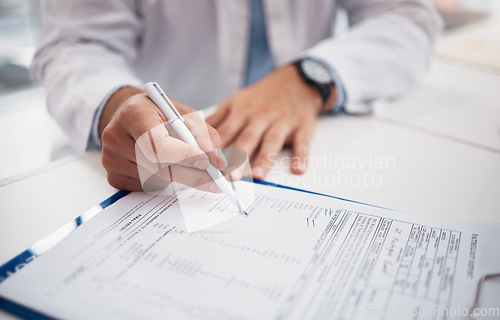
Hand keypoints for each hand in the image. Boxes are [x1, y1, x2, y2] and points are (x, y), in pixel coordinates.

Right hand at [99, 87, 225, 191]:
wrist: (131, 117)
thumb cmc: (161, 114)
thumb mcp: (186, 116)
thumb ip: (205, 136)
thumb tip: (218, 163)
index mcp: (133, 114)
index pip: (158, 144)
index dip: (184, 156)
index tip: (206, 163)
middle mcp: (115, 136)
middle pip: (157, 167)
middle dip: (189, 173)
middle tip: (213, 179)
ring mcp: (110, 158)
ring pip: (154, 180)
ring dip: (176, 176)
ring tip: (181, 161)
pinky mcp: (113, 176)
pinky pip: (145, 188)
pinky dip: (162, 181)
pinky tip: (163, 166)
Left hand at [207, 64, 335, 179]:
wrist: (296, 81)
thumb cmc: (262, 97)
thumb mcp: (236, 101)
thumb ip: (217, 120)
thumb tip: (193, 134)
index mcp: (242, 112)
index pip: (225, 132)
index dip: (216, 148)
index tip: (206, 164)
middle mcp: (260, 117)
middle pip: (247, 138)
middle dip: (238, 158)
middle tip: (230, 177)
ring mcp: (282, 122)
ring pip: (272, 141)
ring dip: (265, 158)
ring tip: (259, 175)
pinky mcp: (302, 127)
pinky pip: (302, 143)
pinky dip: (302, 156)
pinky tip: (298, 169)